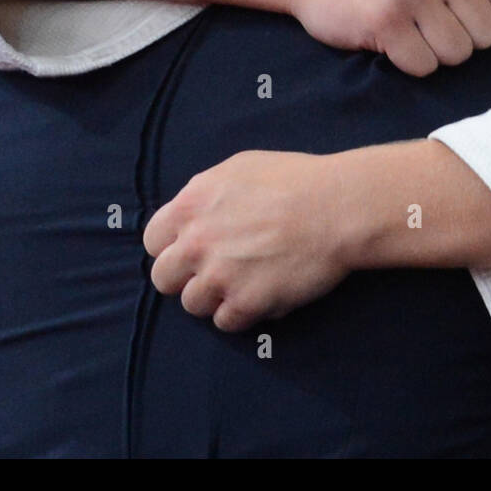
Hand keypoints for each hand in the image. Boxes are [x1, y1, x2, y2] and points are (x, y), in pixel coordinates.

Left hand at [143, 150, 355, 330]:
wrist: (337, 207)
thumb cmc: (296, 180)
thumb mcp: (239, 168)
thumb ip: (206, 194)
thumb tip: (196, 215)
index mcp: (190, 205)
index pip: (153, 241)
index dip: (173, 246)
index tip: (193, 249)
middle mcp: (195, 242)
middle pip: (163, 278)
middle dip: (185, 276)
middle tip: (214, 271)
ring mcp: (218, 275)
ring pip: (192, 304)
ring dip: (214, 297)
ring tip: (243, 283)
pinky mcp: (245, 302)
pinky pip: (225, 322)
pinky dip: (241, 314)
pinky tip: (261, 296)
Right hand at [290, 0, 490, 75]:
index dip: (487, 12)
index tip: (456, 3)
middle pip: (488, 35)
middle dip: (460, 36)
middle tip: (427, 18)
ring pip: (458, 55)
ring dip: (434, 52)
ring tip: (409, 28)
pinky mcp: (385, 22)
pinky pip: (423, 67)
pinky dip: (408, 63)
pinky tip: (390, 39)